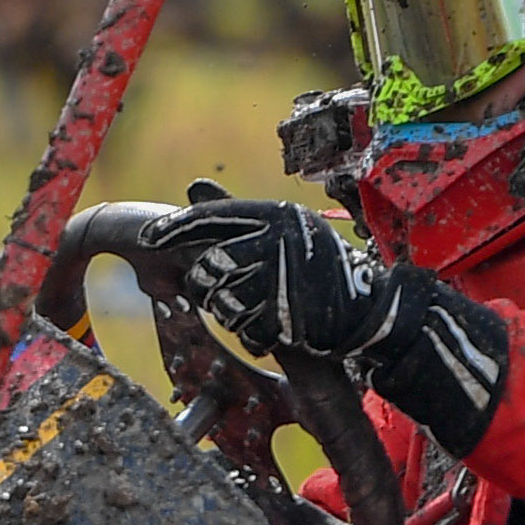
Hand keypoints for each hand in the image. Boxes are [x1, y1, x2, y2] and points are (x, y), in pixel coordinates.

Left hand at [175, 184, 509, 446]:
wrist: (375, 311)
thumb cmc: (324, 270)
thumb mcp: (288, 231)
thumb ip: (241, 215)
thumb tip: (194, 186)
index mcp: (277, 216)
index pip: (211, 219)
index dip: (173, 229)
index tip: (149, 239)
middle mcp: (278, 242)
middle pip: (209, 266)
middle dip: (206, 286)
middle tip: (221, 293)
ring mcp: (282, 280)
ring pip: (223, 303)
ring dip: (233, 315)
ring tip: (259, 312)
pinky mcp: (287, 317)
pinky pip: (246, 331)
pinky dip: (256, 338)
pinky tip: (275, 330)